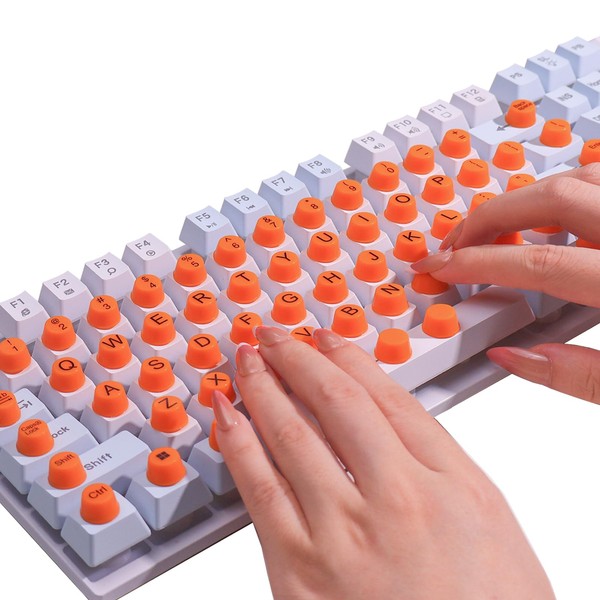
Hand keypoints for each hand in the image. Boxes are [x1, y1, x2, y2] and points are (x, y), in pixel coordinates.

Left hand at [212, 327, 554, 599]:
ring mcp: (344, 535)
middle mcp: (398, 499)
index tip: (326, 338)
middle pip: (336, 402)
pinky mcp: (298, 572)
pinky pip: (260, 490)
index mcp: (454, 485)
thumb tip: (394, 424)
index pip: (389, 397)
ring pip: (292, 435)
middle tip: (276, 333)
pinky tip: (227, 415)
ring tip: (246, 358)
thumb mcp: (493, 531)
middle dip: (298, 358)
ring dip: (263, 387)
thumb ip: (442, 469)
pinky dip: (239, 443)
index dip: (350, 358)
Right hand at [412, 163, 599, 404]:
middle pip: (554, 198)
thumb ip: (577, 375)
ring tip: (495, 225)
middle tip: (454, 242)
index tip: (441, 267)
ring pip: (582, 175)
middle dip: (490, 217)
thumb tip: (510, 357)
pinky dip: (569, 188)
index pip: (543, 262)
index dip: (481, 262)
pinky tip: (553, 213)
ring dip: (528, 196)